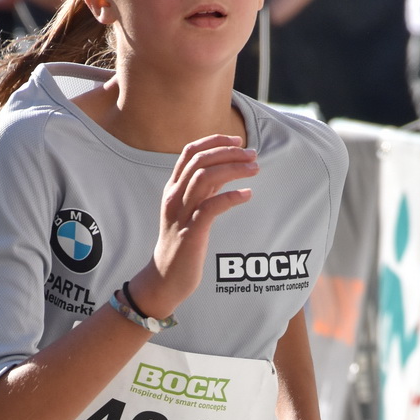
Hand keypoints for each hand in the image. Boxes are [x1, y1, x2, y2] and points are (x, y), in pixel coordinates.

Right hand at [127, 135, 257, 319]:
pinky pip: (212, 206)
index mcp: (172, 189)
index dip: (214, 141)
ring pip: (204, 178)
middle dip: (229, 152)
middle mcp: (174, 197)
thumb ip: (203, 190)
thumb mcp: (189, 210)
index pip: (190, 152)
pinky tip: (247, 195)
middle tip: (252, 155)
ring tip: (254, 170)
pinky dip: (231, 197)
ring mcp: (181, 214)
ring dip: (233, 169)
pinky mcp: (191, 232)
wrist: (165, 278)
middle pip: (200, 160)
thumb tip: (225, 170)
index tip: (237, 141)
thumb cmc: (181, 244)